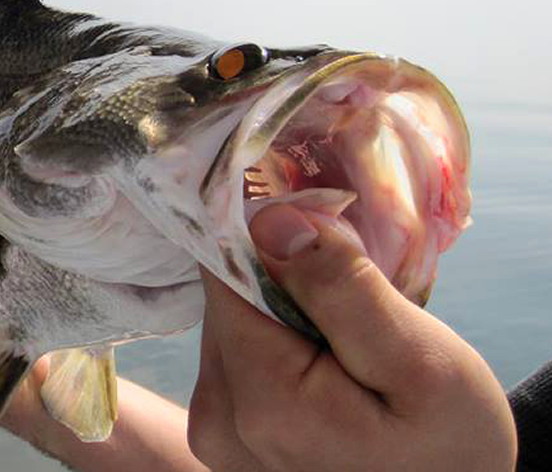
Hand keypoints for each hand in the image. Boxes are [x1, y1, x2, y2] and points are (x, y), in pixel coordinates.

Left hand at [187, 204, 516, 471]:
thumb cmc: (449, 441)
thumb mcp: (420, 360)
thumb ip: (342, 289)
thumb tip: (270, 221)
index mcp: (260, 400)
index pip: (227, 275)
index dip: (275, 242)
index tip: (332, 247)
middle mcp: (218, 420)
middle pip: (228, 300)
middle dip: (284, 283)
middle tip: (355, 306)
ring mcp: (215, 433)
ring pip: (232, 325)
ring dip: (282, 314)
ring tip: (346, 343)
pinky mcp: (224, 434)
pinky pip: (240, 357)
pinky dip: (279, 346)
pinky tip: (325, 366)